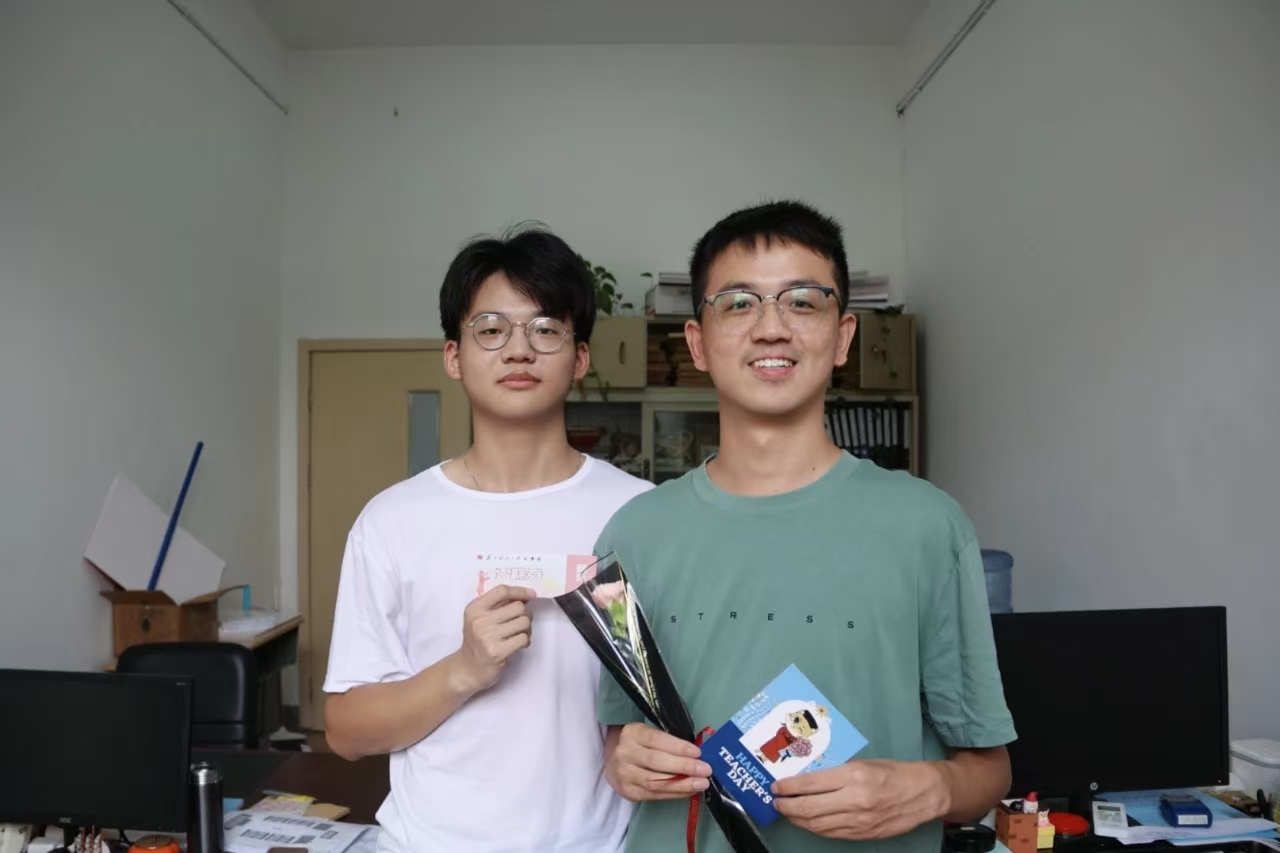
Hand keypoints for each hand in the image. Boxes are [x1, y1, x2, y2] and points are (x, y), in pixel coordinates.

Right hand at [452, 584, 535, 693]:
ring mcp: (488, 637)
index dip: (520, 591)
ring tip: (520, 634)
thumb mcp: (479, 618)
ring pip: (524, 622)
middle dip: (526, 614)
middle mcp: (480, 621)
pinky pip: (523, 638)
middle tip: (522, 622)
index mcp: (475, 608)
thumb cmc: (477, 641)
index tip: (531, 595)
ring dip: (527, 628)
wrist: (467, 668)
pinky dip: (526, 640)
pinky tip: (518, 644)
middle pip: (518, 607)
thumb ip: (497, 606)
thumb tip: (525, 596)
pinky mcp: (498, 652)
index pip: (501, 591)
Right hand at [604, 723, 712, 801]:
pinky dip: (675, 793)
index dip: (677, 747)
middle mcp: (625, 753)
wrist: (615, 764)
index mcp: (632, 733)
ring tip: (702, 783)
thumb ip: (669, 742)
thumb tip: (698, 754)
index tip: (697, 752)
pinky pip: (655, 795)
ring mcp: (625, 775)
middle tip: (705, 770)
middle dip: (684, 766)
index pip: (656, 739)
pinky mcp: (629, 792)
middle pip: (656, 761)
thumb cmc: (641, 746)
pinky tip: (690, 791)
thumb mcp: (649, 736)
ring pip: (656, 782)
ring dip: (682, 784)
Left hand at [772, 759, 950, 839]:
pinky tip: (807, 822)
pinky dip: (815, 829)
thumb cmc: (893, 772)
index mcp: (853, 775)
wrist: (923, 794)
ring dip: (798, 819)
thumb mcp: (863, 763)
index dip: (789, 787)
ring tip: (787, 811)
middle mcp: (855, 800)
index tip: (776, 786)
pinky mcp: (864, 834)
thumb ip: (836, 772)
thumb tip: (807, 778)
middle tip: (776, 801)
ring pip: (818, 824)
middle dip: (787, 805)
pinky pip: (832, 834)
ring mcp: (859, 821)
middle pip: (810, 808)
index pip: (811, 783)